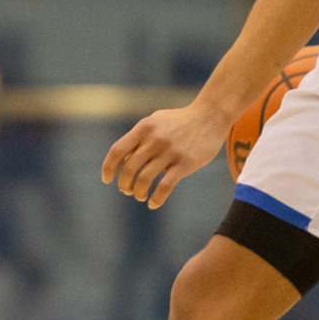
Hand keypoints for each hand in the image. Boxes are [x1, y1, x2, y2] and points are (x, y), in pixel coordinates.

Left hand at [102, 102, 228, 209]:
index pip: (117, 151)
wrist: (210, 116)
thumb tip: (122, 160)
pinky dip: (156, 199)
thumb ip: (138, 138)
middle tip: (127, 190)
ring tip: (140, 196)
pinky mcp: (185, 163)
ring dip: (138, 193)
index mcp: (143, 128)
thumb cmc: (179, 121)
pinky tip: (153, 203)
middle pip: (128, 169)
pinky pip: (165, 187)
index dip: (109, 168)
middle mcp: (154, 139)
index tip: (107, 180)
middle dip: (124, 184)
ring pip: (144, 180)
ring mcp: (169, 151)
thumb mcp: (155, 122)